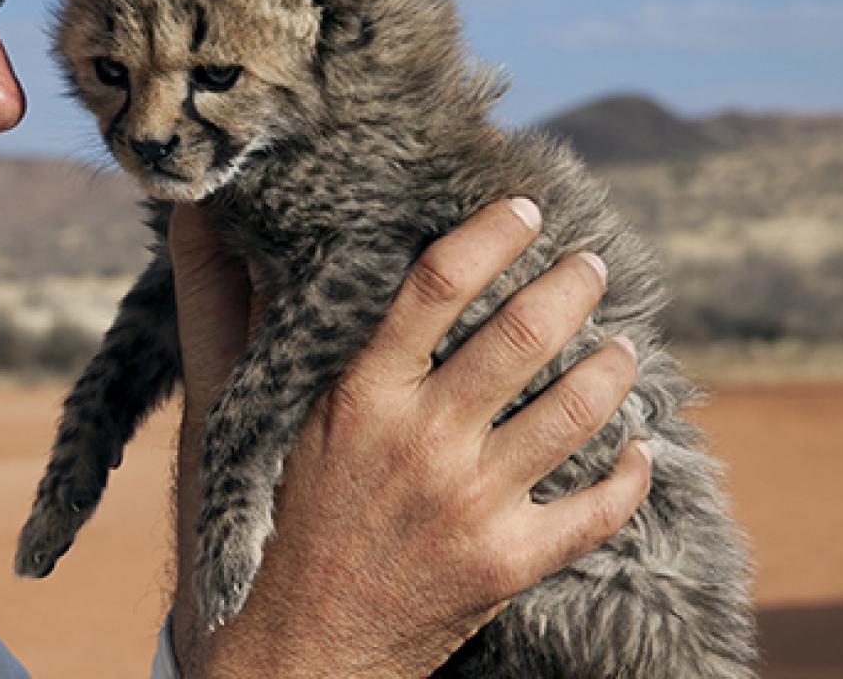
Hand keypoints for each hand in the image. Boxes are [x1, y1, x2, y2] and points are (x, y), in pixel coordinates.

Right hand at [167, 199, 651, 676]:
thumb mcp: (227, 411)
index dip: (488, 236)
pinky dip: (628, 473)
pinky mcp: (506, 564)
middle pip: (522, 336)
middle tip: (592, 264)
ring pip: (573, 410)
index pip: (436, 287)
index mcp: (355, 396)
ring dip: (610, 366)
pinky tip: (635, 446)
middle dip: (572, 286)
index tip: (522, 209)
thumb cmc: (259, 519)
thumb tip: (207, 217)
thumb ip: (226, 309)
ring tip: (620, 346)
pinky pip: (597, 510)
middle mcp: (419, 441)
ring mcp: (470, 505)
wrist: (291, 649)